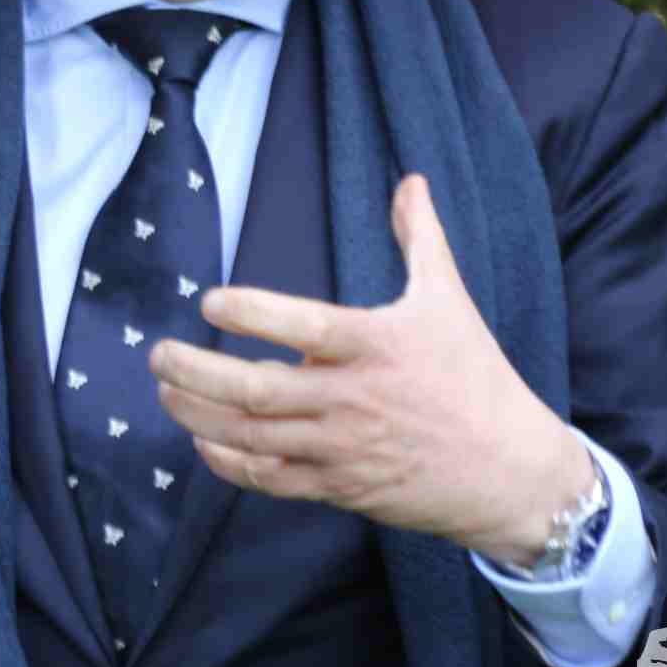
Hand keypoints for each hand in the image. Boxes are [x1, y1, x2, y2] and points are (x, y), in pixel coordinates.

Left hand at [147, 172, 589, 561]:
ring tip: (165, 392)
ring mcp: (342, 448)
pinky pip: (269, 480)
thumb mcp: (450, 300)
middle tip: (158, 354)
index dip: (252, 313)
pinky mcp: (339, 488)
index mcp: (377, 346)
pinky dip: (228, 463)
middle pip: (256, 390)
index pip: (303, 327)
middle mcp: (353, 399)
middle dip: (196, 372)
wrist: (509, 471)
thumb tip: (410, 179)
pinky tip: (204, 441)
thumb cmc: (476, 377)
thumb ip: (420, 238)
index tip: (210, 301)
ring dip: (198, 415)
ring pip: (251, 438)